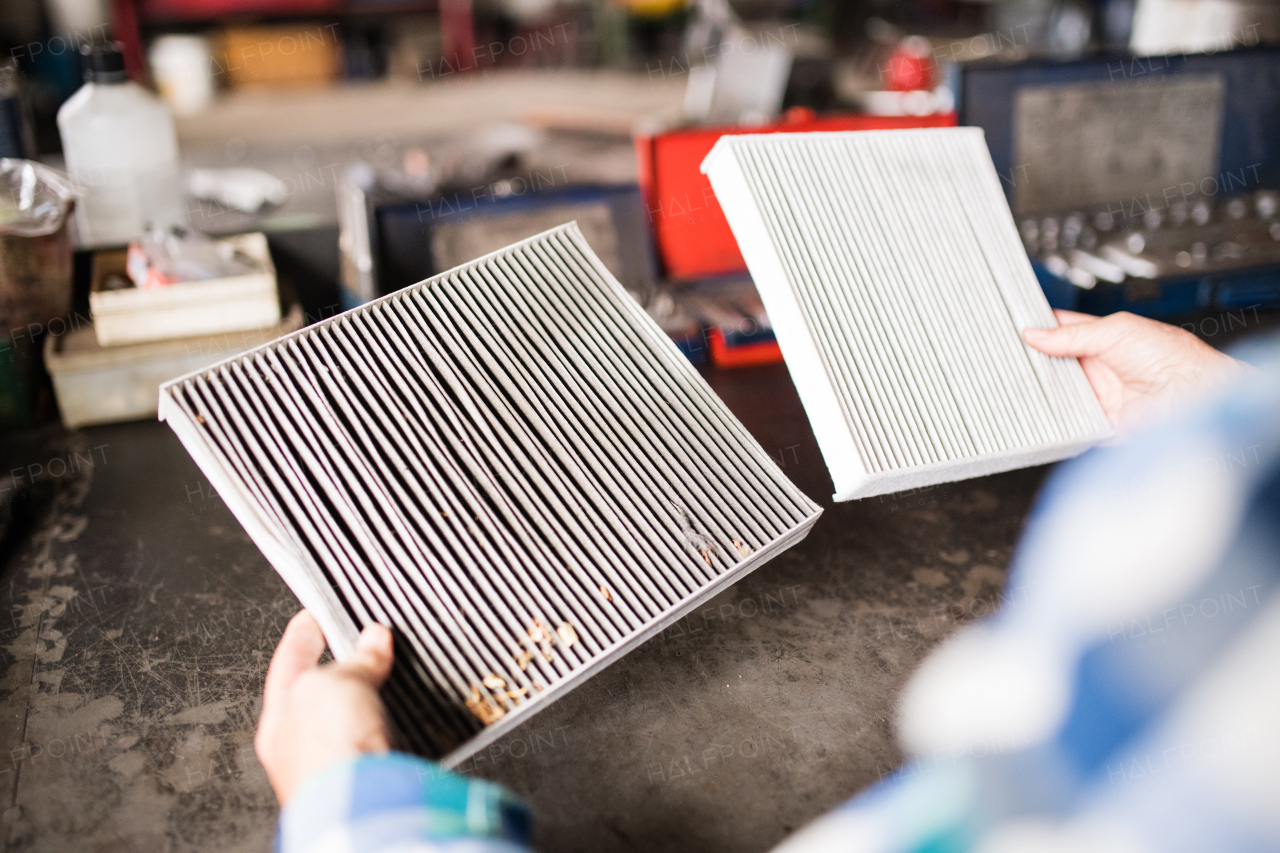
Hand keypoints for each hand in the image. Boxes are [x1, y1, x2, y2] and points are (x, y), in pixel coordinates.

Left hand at [255, 611, 394, 805]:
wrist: (360, 806)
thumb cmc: (327, 753)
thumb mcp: (335, 683)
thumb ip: (355, 660)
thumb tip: (374, 640)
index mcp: (277, 720)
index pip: (288, 663)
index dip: (302, 634)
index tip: (313, 613)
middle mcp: (302, 747)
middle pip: (323, 693)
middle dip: (343, 666)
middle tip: (364, 638)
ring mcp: (337, 764)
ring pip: (354, 717)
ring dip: (371, 694)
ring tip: (391, 671)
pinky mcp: (370, 775)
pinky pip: (380, 736)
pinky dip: (391, 719)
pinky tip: (402, 712)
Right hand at [1022, 310, 1251, 434]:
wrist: (1192, 395)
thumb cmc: (1172, 357)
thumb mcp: (1116, 330)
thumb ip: (1072, 334)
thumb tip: (1034, 335)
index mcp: (1102, 340)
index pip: (1060, 332)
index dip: (1037, 329)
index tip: (1011, 328)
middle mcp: (1097, 369)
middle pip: (1051, 364)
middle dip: (1032, 361)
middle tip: (1007, 356)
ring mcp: (1095, 397)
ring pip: (1053, 393)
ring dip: (1038, 389)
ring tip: (1015, 380)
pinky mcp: (1096, 424)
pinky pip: (1065, 423)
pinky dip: (1050, 419)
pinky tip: (1035, 409)